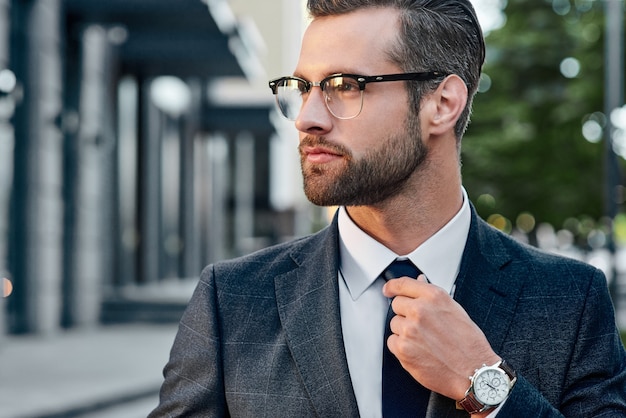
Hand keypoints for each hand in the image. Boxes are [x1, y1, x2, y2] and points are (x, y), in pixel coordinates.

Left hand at [382, 275, 499, 401]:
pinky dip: (401, 347)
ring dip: (404, 331)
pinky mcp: (402, 349)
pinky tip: (419, 350)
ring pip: (394, 324)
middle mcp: (420, 311)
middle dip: (405, 313)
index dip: (393, 286)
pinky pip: (392, 342)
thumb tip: (420, 282)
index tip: (388, 289)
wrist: (473, 372)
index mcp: (433, 297)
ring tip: (425, 341)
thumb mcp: (455, 311)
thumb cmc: (469, 344)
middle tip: (421, 326)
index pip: (403, 284)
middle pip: (396, 304)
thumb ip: (432, 297)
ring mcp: (409, 330)